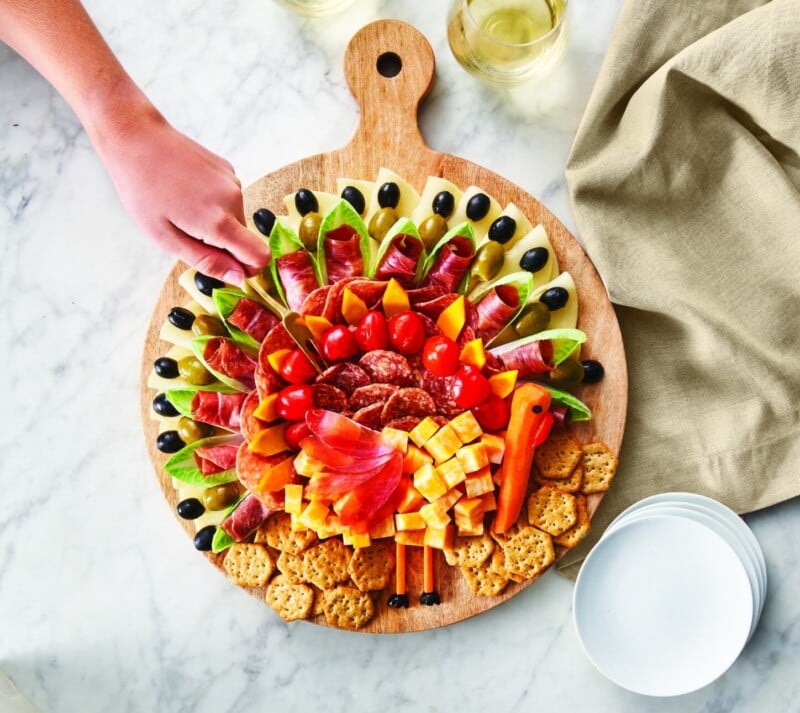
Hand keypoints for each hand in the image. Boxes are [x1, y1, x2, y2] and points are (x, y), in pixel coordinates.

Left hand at [97, 105, 269, 284]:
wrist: (135, 137)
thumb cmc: (142, 190)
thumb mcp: (165, 238)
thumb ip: (206, 261)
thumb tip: (238, 278)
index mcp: (218, 222)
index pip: (260, 256)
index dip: (248, 269)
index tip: (226, 268)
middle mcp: (233, 200)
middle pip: (245, 239)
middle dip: (223, 245)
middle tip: (186, 232)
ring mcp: (233, 181)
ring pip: (236, 219)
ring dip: (216, 222)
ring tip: (183, 207)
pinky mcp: (228, 169)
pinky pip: (229, 199)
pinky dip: (213, 203)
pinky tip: (188, 191)